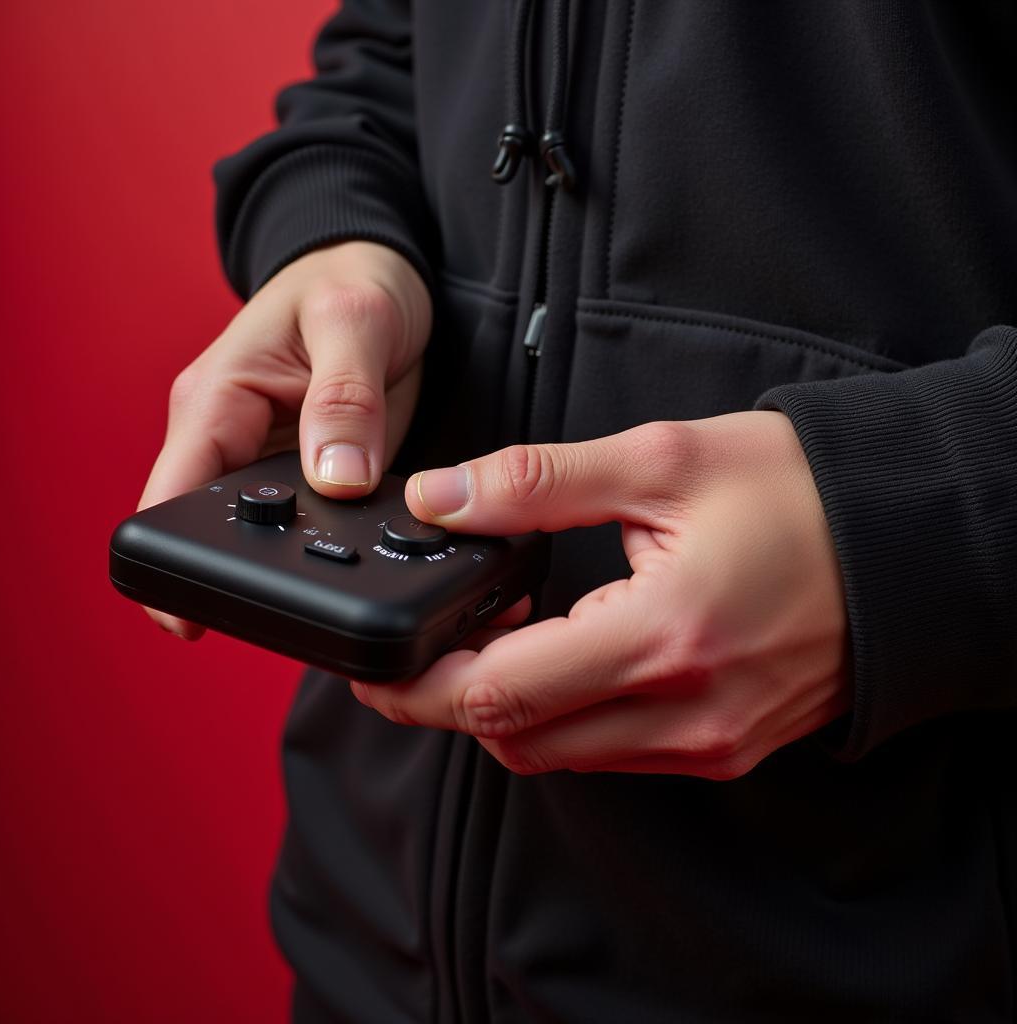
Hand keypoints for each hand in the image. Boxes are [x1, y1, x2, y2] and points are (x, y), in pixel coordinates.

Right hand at [139, 241, 431, 637]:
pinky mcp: (308, 472)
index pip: (171, 494)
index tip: (194, 618)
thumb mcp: (354, 323)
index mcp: (216, 401)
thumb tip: (336, 481)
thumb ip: (344, 400)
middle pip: (219, 528)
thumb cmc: (352, 279)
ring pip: (271, 532)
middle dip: (263, 564)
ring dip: (306, 552)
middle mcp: (230, 437)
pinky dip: (336, 535)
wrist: (382, 274)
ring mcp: (269, 459)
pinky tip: (369, 543)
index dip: (173, 562)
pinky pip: (311, 520)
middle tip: (326, 583)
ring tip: (359, 559)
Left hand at [350, 413, 851, 778]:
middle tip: (414, 648)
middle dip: (446, 702)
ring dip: (503, 707)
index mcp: (663, 636)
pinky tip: (556, 655)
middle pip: (517, 739)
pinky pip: (609, 752)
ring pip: (558, 754)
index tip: (377, 664)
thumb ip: (535, 483)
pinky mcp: (721, 746)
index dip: (420, 686)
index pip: (502, 694)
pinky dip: (560, 716)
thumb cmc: (796, 493)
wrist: (902, 541)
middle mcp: (684, 711)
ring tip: (487, 635)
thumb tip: (442, 498)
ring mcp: (705, 741)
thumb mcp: (659, 462)